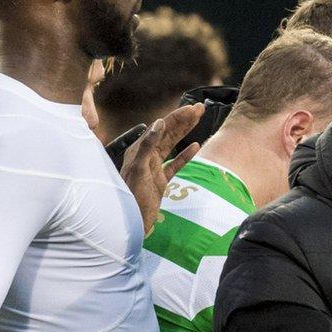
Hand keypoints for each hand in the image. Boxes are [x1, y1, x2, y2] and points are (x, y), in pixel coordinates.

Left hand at [119, 104, 201, 233]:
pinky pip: (174, 164)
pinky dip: (185, 155)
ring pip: (172, 145)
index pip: (161, 128)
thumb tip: (159, 123)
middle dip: (184, 120)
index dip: (177, 117)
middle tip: (201, 108)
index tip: (192, 108)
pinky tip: (195, 147)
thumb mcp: (139, 169)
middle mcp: (146, 156)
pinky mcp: (160, 181)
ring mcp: (154, 168)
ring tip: (198, 120)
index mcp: (140, 150)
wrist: (131, 222)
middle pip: (168, 133)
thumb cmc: (132, 197)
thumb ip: (147, 146)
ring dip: (185, 132)